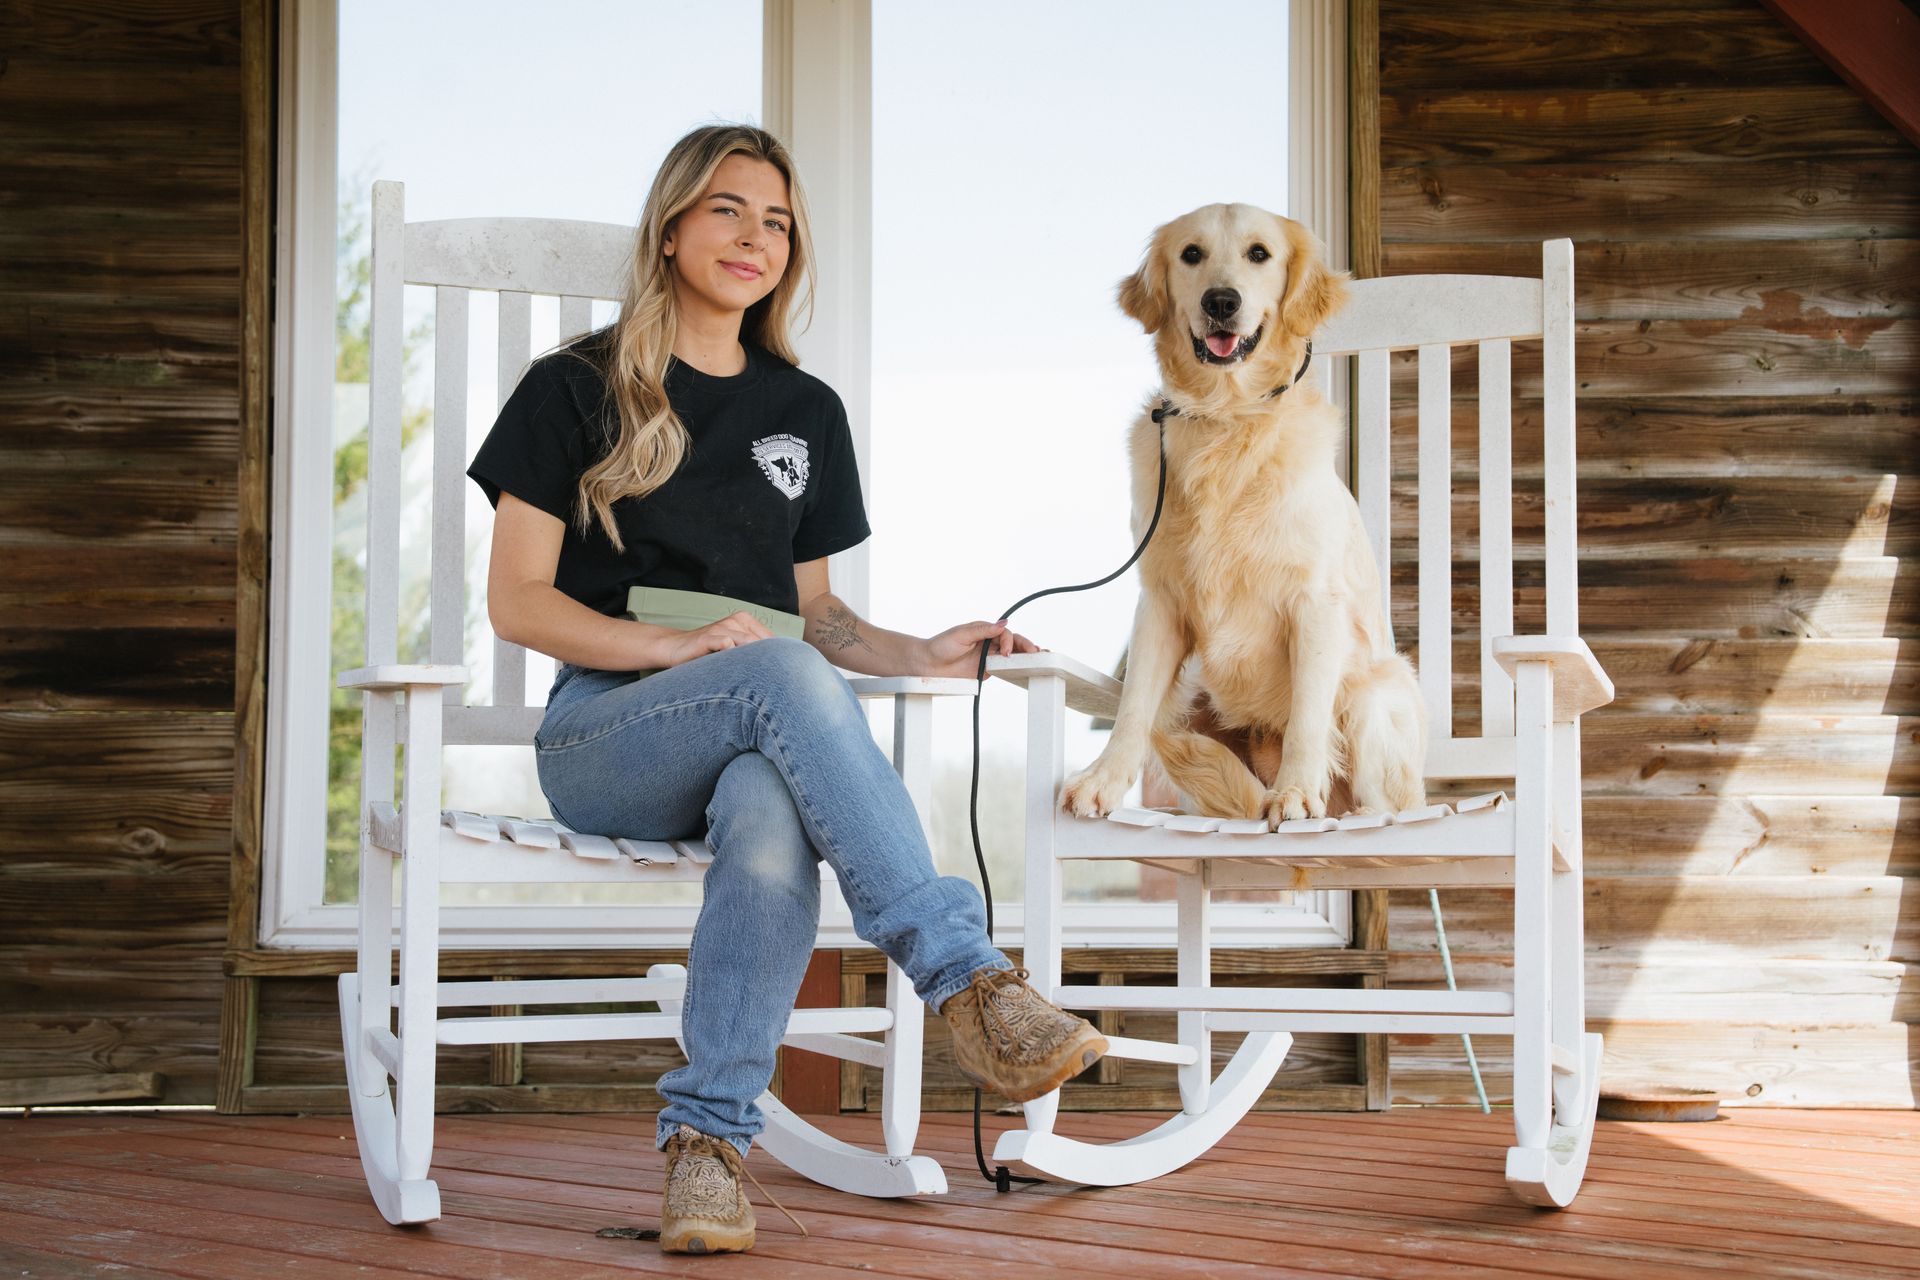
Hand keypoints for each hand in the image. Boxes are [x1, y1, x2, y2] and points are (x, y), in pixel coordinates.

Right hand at [655, 610, 774, 668]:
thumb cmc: (709, 652)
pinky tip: (731, 671)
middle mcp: (736, 620)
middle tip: (768, 682)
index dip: (775, 659)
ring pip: (748, 644)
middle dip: (766, 663)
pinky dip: (732, 657)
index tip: (776, 675)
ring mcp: (721, 627)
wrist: (675, 648)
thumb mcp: (734, 649)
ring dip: (752, 663)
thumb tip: (781, 667)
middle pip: (763, 644)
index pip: (771, 641)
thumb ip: (754, 652)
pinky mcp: (707, 637)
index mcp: (745, 620)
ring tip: (753, 679)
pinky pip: (727, 644)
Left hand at [919, 618, 1040, 678]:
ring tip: (1039, 657)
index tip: (1005, 652)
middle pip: (1013, 642)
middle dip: (1025, 646)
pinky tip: (1027, 667)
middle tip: (1034, 652)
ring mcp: (989, 656)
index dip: (1008, 641)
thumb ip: (983, 630)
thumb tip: (1003, 623)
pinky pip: (1004, 668)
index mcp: (983, 630)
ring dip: (1025, 655)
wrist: (927, 665)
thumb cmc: (940, 646)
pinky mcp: (986, 670)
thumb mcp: (961, 634)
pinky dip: (1017, 667)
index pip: (1004, 633)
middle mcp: (988, 642)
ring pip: (1012, 654)